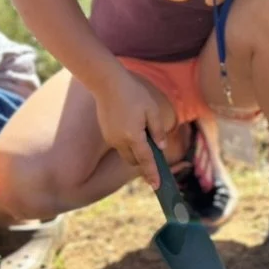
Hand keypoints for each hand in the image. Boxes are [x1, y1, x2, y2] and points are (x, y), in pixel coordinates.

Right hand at [94, 70, 167, 188]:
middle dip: (144, 160)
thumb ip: (158, 130)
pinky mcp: (106, 132)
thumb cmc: (133, 94)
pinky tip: (132, 125)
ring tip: (143, 133)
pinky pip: (119, 144)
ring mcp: (111, 138)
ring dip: (136, 151)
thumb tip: (161, 147)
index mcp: (133, 136)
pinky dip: (128, 142)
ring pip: (126, 153)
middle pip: (134, 160)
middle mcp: (120, 141)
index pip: (146, 160)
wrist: (107, 82)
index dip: (153, 173)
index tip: (157, 186)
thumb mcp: (152, 110)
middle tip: (155, 152)